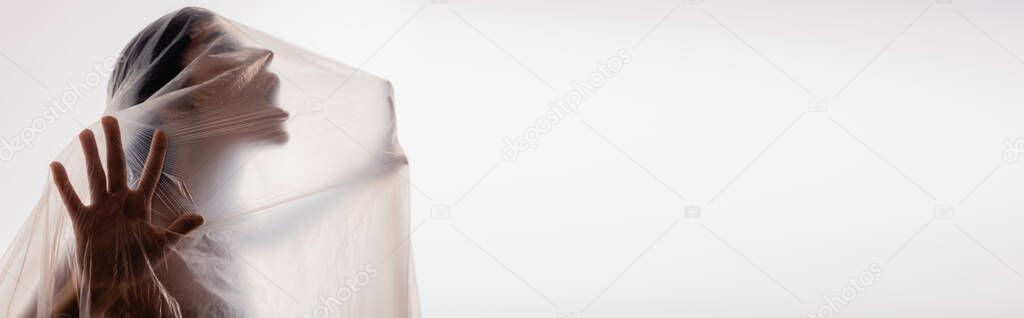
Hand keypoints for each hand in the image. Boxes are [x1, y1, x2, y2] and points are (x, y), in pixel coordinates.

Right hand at [50, 116, 203, 293]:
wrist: (112, 280)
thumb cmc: (138, 261)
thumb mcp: (162, 245)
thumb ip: (178, 230)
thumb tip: (201, 217)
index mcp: (140, 204)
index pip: (151, 173)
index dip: (157, 154)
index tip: (162, 132)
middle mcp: (120, 201)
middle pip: (117, 166)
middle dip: (114, 143)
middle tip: (109, 118)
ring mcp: (100, 208)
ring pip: (95, 176)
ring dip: (90, 155)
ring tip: (85, 132)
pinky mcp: (83, 220)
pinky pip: (72, 199)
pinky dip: (64, 184)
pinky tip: (56, 165)